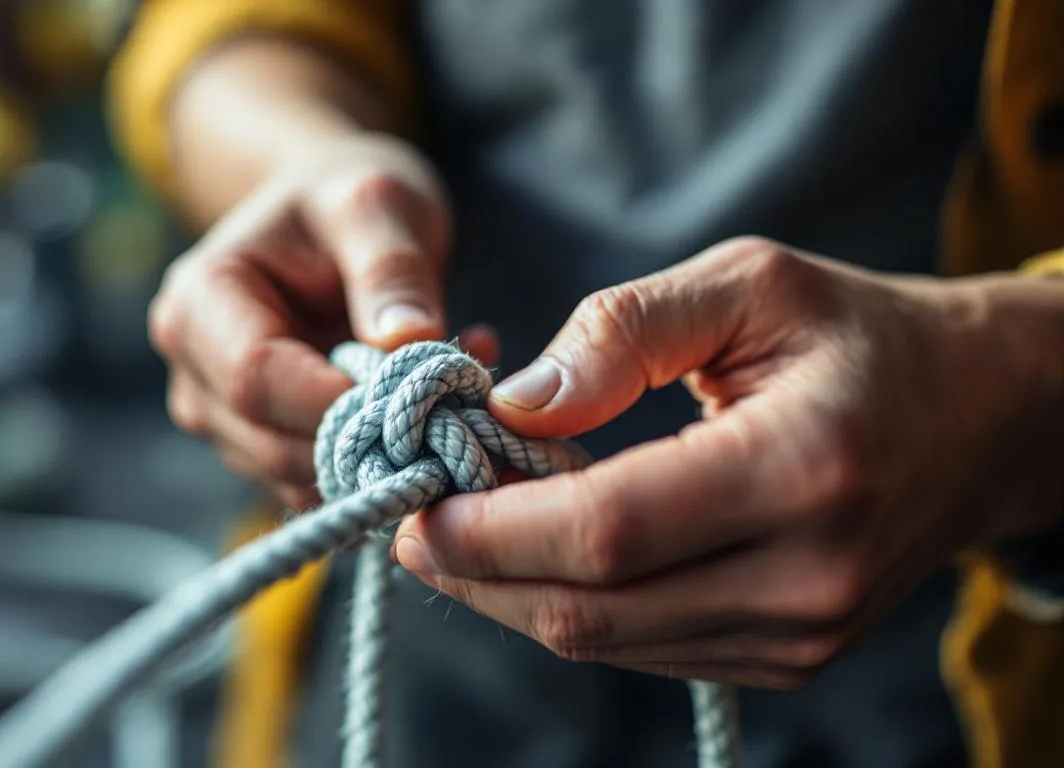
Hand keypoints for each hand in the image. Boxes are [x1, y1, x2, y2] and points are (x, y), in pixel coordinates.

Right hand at [150, 134, 495, 507]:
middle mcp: (195, 371)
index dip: (338, 400)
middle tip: (458, 402)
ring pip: (298, 477)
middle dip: (368, 438)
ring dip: (382, 456)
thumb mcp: (376, 202)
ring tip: (451, 394)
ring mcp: (223, 419)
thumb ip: (390, 266)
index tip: (424, 392)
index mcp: (200, 302)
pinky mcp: (263, 449)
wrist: (330, 220)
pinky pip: (322, 483)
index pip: (255, 380)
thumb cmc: (345, 197)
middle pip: (272, 443)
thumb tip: (408, 341)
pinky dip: (380, 464)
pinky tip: (427, 413)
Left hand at [391, 237, 1063, 688]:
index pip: (607, 531)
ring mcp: (800, 637)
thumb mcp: (749, 284)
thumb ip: (624, 332)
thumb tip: (514, 404)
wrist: (982, 418)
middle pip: (588, 608)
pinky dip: (571, 603)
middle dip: (475, 571)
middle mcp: (806, 578)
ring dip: (511, 591)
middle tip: (413, 517)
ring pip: (604, 641)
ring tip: (465, 525)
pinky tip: (540, 550)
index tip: (414, 501)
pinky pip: (641, 646)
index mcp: (801, 470)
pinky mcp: (785, 658)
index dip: (490, 528)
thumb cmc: (861, 334)